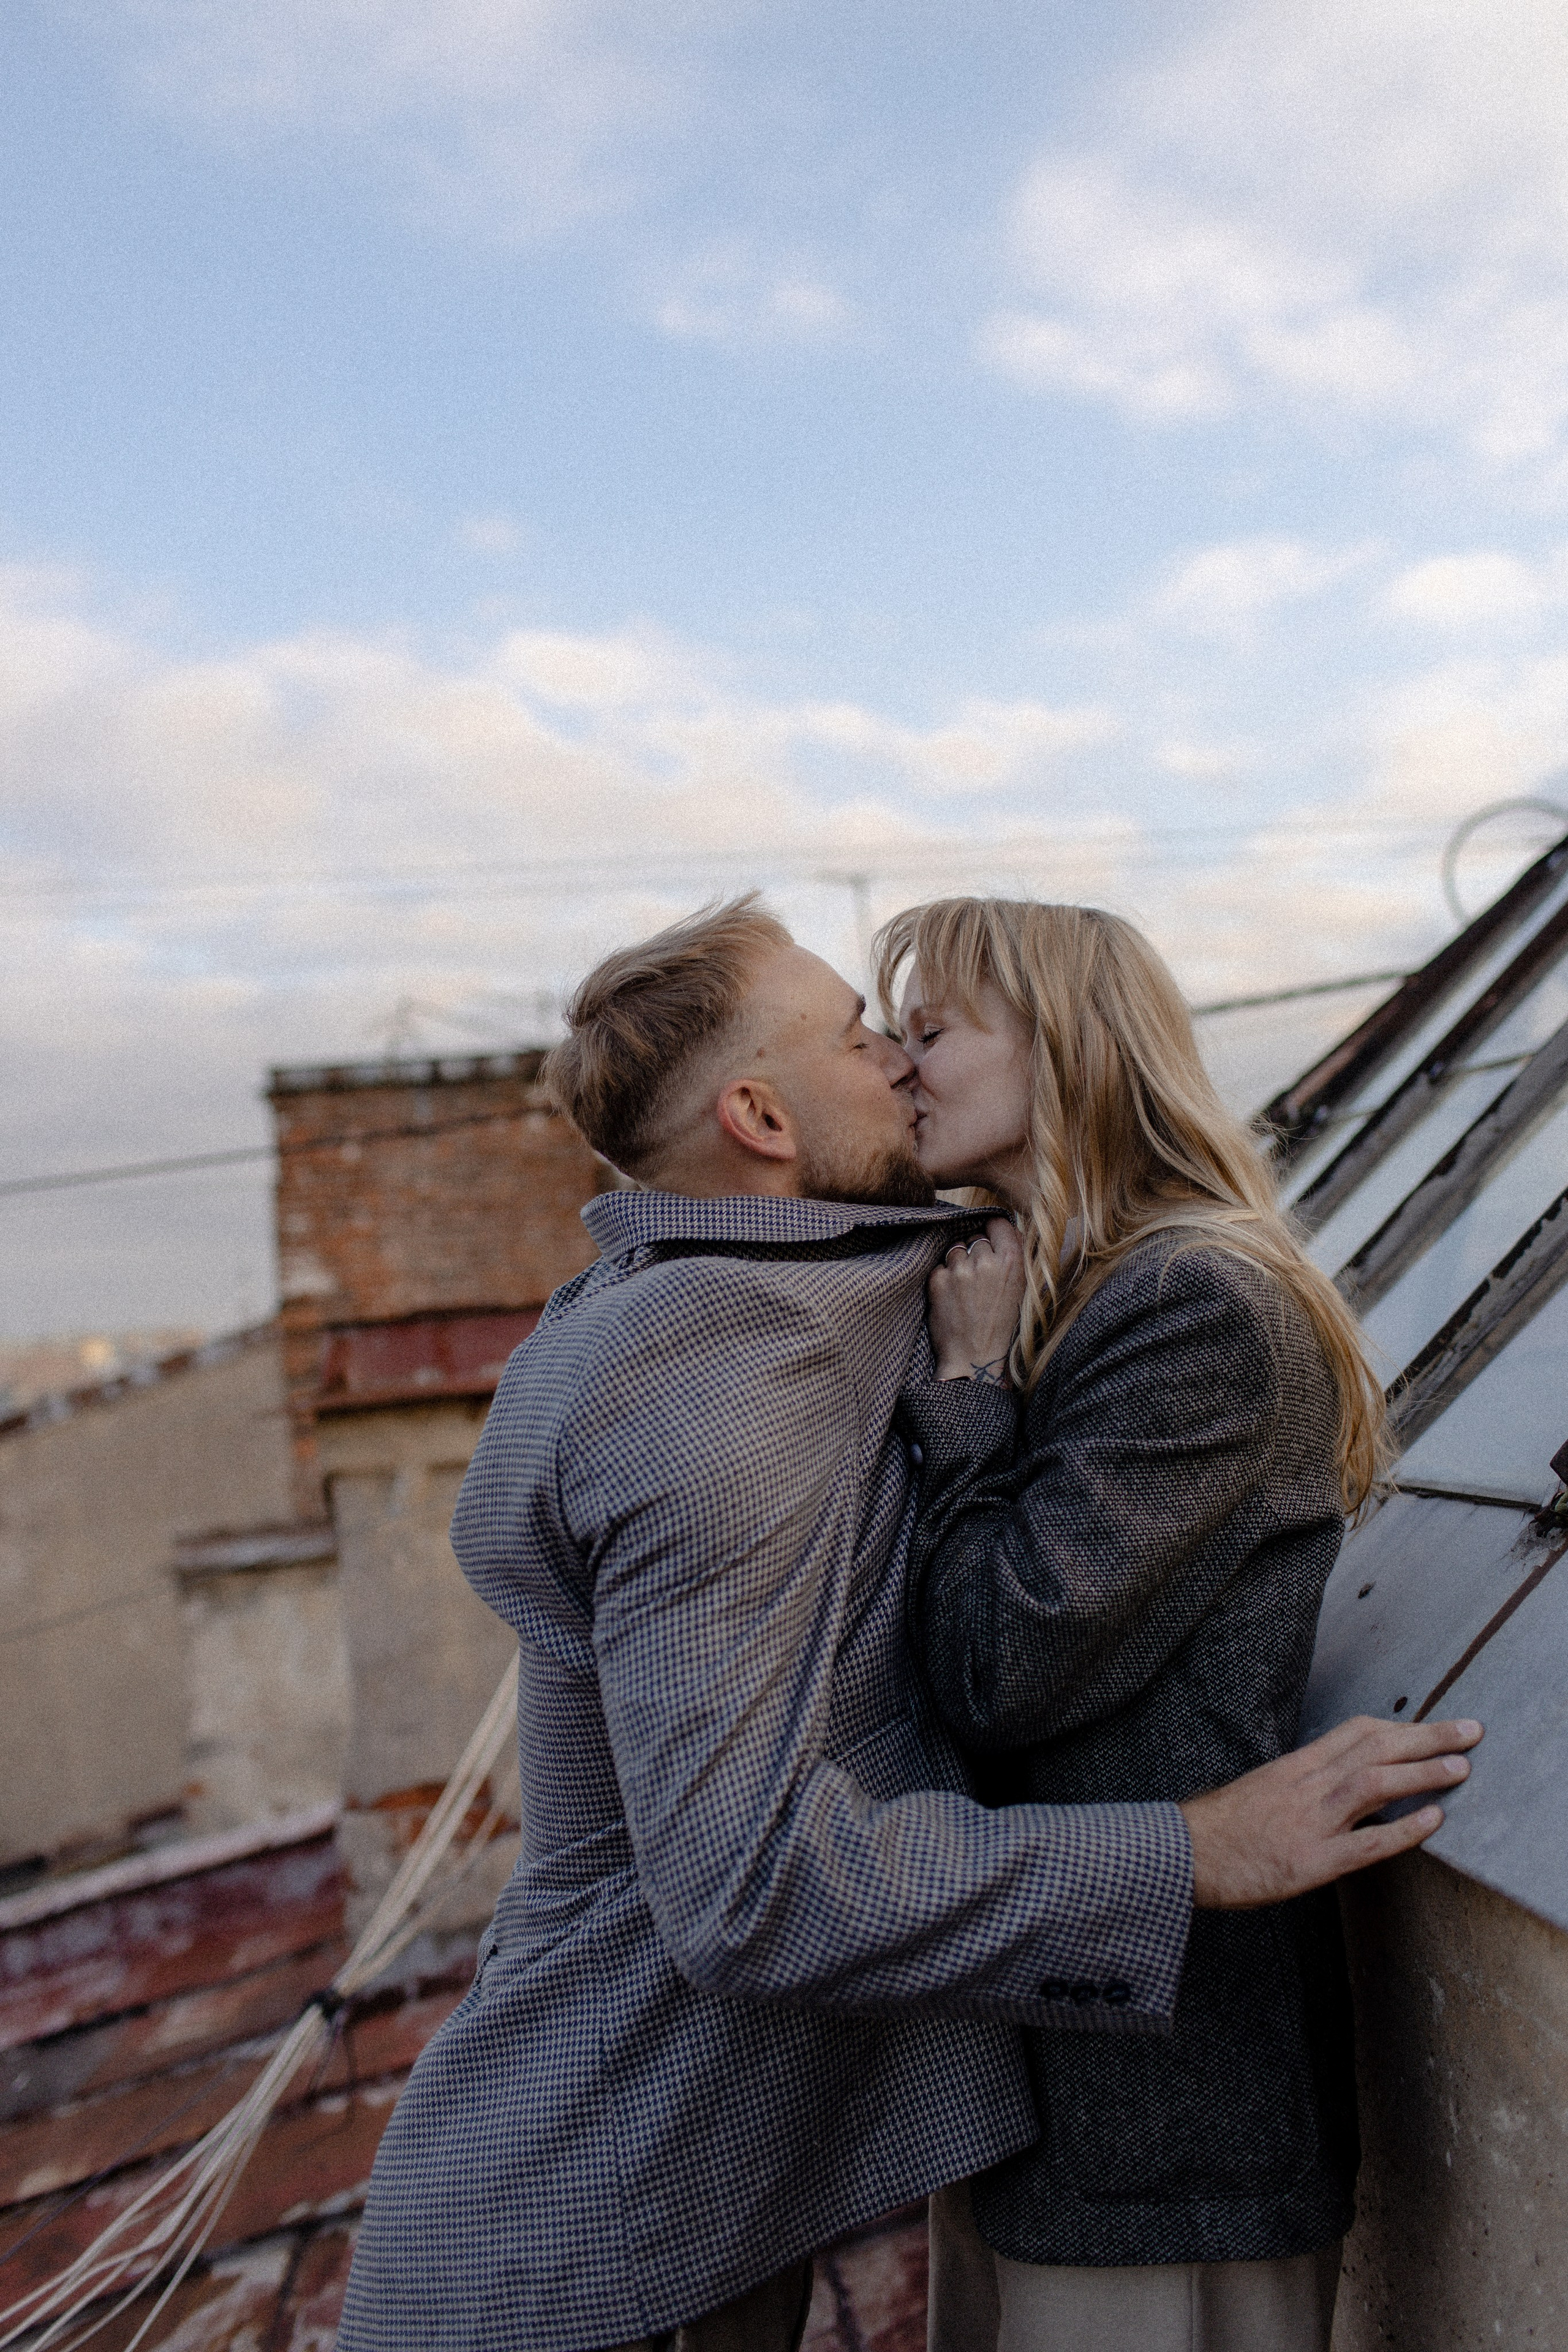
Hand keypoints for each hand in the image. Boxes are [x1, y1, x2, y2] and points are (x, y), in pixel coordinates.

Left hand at [928, 1219, 1025, 1384]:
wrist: (975, 1359)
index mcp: (1012, 1261)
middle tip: (980, 1276)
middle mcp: (985, 1261)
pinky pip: (940, 1265)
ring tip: (966, 1288)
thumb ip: (1017, 1257)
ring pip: (955, 1249)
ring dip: (959, 1263)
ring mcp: (959, 1270)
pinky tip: (953, 1297)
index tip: (991, 1241)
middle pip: (976, 1236)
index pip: (998, 1221)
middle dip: (976, 1251)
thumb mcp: (1022, 1290)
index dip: (993, 1230)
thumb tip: (1010, 1229)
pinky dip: (944, 1277)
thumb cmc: (1002, 1326)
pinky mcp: (938, 1280)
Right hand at [1180, 1714, 1482, 1907]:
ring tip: (1461, 1768)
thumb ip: (1300, 1783)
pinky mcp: (1310, 1861)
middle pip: (1374, 1746)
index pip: (1355, 1732)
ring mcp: (1309, 1821)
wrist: (1181, 1854)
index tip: (1431, 1726)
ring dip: (1422, 1772)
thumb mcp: (1261, 1789)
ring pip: (1373, 1782)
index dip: (1400, 1727)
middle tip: (1469, 1731)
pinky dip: (1403, 1829)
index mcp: (1294, 1766)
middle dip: (1427, 1736)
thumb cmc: (1219, 1828)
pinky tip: (1433, 1821)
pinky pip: (1365, 1842)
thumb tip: (1336, 1783)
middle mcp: (1306, 1785)